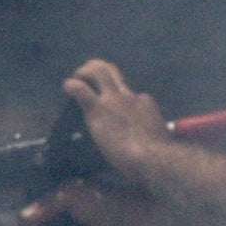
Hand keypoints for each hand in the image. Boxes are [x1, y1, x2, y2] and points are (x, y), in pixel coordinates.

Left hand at [61, 58, 177, 181]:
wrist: (153, 157)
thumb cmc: (159, 156)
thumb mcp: (158, 138)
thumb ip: (148, 133)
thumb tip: (145, 142)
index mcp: (144, 103)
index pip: (130, 93)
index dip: (118, 96)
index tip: (111, 107)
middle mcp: (128, 96)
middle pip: (112, 71)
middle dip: (97, 68)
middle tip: (86, 76)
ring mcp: (113, 100)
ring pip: (98, 71)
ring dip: (84, 71)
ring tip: (75, 78)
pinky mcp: (98, 109)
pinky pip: (80, 89)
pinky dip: (71, 85)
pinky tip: (66, 88)